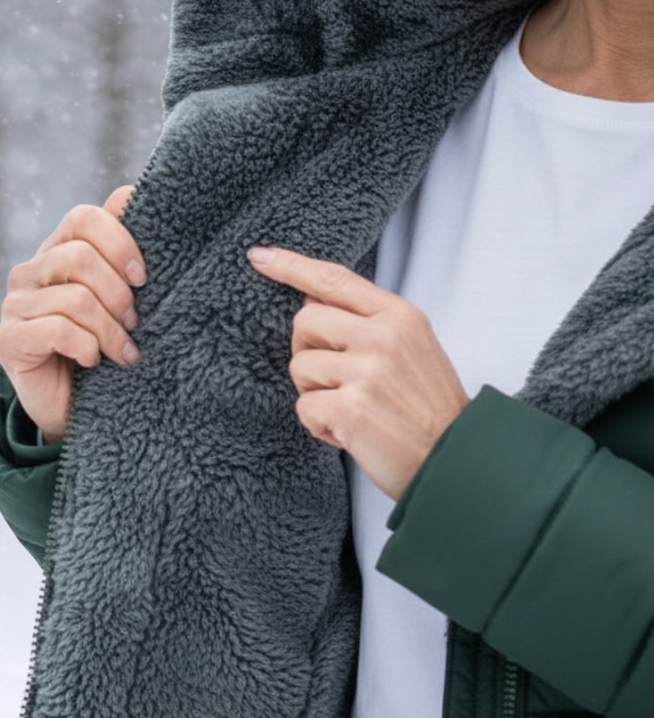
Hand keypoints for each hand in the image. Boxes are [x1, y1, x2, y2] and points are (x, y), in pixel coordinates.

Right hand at [0, 186, 144, 442]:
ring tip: (125, 353)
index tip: (143, 277)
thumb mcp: (118, 298)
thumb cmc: (103, 347)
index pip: (83, 218)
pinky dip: (86, 347)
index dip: (119, 241)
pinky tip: (94, 361)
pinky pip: (57, 330)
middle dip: (119, 295)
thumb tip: (129, 192)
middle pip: (81, 257)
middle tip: (135, 324)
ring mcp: (15, 305)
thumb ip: (120, 249)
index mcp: (57, 251)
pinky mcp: (7, 339)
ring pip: (76, 299)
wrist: (72, 408)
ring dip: (110, 331)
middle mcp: (30, 272)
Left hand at [248, 246, 469, 500]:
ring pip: (299, 366)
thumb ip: (367, 322)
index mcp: (399, 316)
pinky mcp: (350, 407)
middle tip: (338, 381)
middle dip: (308, 352)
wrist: (457, 461)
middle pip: (305, 321)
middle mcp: (383, 336)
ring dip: (315, 394)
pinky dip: (319, 425)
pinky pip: (304, 407)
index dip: (292, 266)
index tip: (259, 256)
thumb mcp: (412, 348)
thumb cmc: (428, 409)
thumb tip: (311, 297)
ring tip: (351, 410)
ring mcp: (367, 371)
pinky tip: (348, 433)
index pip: (334, 280)